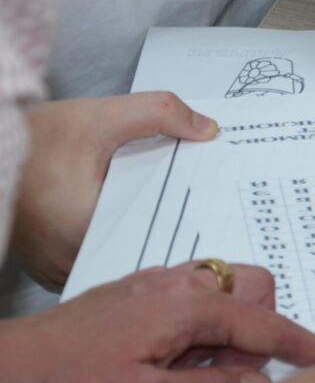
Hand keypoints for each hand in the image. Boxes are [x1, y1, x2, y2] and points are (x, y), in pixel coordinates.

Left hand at [0, 262, 314, 382]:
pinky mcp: (129, 301)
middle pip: (252, 291)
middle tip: (231, 380)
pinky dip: (197, 333)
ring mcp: (150, 289)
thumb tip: (259, 382)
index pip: (266, 324)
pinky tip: (169, 367)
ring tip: (191, 380)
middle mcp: (174, 285)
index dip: (307, 343)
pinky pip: (188, 303)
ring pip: (220, 296)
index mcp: (187, 306)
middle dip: (259, 332)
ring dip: (225, 335)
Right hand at [14, 92, 218, 285]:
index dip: (186, 214)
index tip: (211, 199)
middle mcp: (68, 259)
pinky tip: (128, 213)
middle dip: (167, 222)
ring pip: (118, 256)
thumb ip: (159, 114)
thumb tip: (207, 130)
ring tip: (164, 205)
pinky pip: (96, 259)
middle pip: (139, 247)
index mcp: (84, 229)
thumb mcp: (101, 116)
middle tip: (196, 197)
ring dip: (140, 233)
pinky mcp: (47, 266)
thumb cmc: (35, 138)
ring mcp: (54, 268)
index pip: (155, 231)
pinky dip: (115, 238)